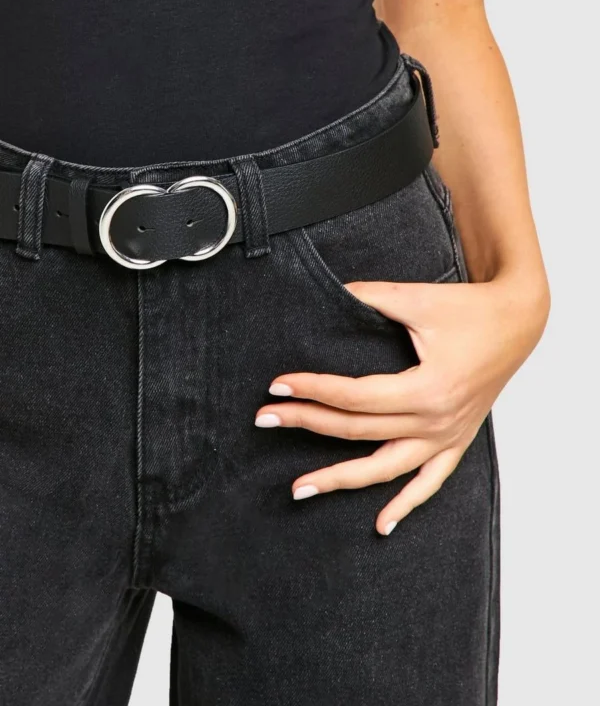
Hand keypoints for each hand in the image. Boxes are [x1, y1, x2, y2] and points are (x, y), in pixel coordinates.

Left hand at [255, 275, 548, 534]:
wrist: (518, 321)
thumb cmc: (471, 309)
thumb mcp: (417, 299)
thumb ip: (369, 298)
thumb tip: (327, 294)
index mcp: (427, 389)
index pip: (354, 396)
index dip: (312, 389)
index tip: (277, 385)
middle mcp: (436, 422)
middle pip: (358, 430)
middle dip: (307, 423)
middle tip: (265, 419)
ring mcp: (447, 437)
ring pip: (385, 468)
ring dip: (340, 479)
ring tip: (299, 488)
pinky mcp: (457, 441)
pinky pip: (430, 482)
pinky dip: (407, 504)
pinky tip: (381, 525)